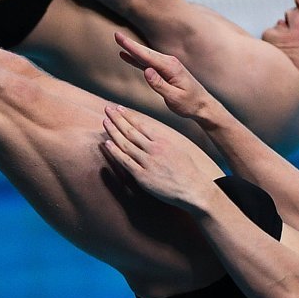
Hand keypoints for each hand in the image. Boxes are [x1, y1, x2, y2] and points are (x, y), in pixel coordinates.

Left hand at [102, 105, 223, 210]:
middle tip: (107, 108)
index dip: (128, 116)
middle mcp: (154, 149)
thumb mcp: (178, 149)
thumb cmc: (187, 171)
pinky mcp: (143, 176)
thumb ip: (163, 141)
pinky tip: (107, 143)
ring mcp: (147, 162)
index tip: (119, 108)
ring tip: (104, 121)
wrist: (194, 189)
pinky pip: (125, 162)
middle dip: (117, 119)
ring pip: (126, 144)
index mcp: (163, 141)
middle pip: (131, 131)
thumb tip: (152, 134)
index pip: (141, 124)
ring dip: (113, 131)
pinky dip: (115, 152)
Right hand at [114, 33, 216, 121]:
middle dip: (130, 43)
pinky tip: (127, 55)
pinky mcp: (166, 70)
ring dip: (132, 48)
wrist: (203, 105)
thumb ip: (159, 84)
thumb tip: (146, 70)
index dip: (132, 47)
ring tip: (119, 40)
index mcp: (170, 68)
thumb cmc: (190, 103)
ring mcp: (167, 66)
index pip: (147, 56)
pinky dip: (137, 59)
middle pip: (145, 52)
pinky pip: (148, 63)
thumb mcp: (174, 97)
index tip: (120, 38)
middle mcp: (169, 63)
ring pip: (146, 56)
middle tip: (116, 34)